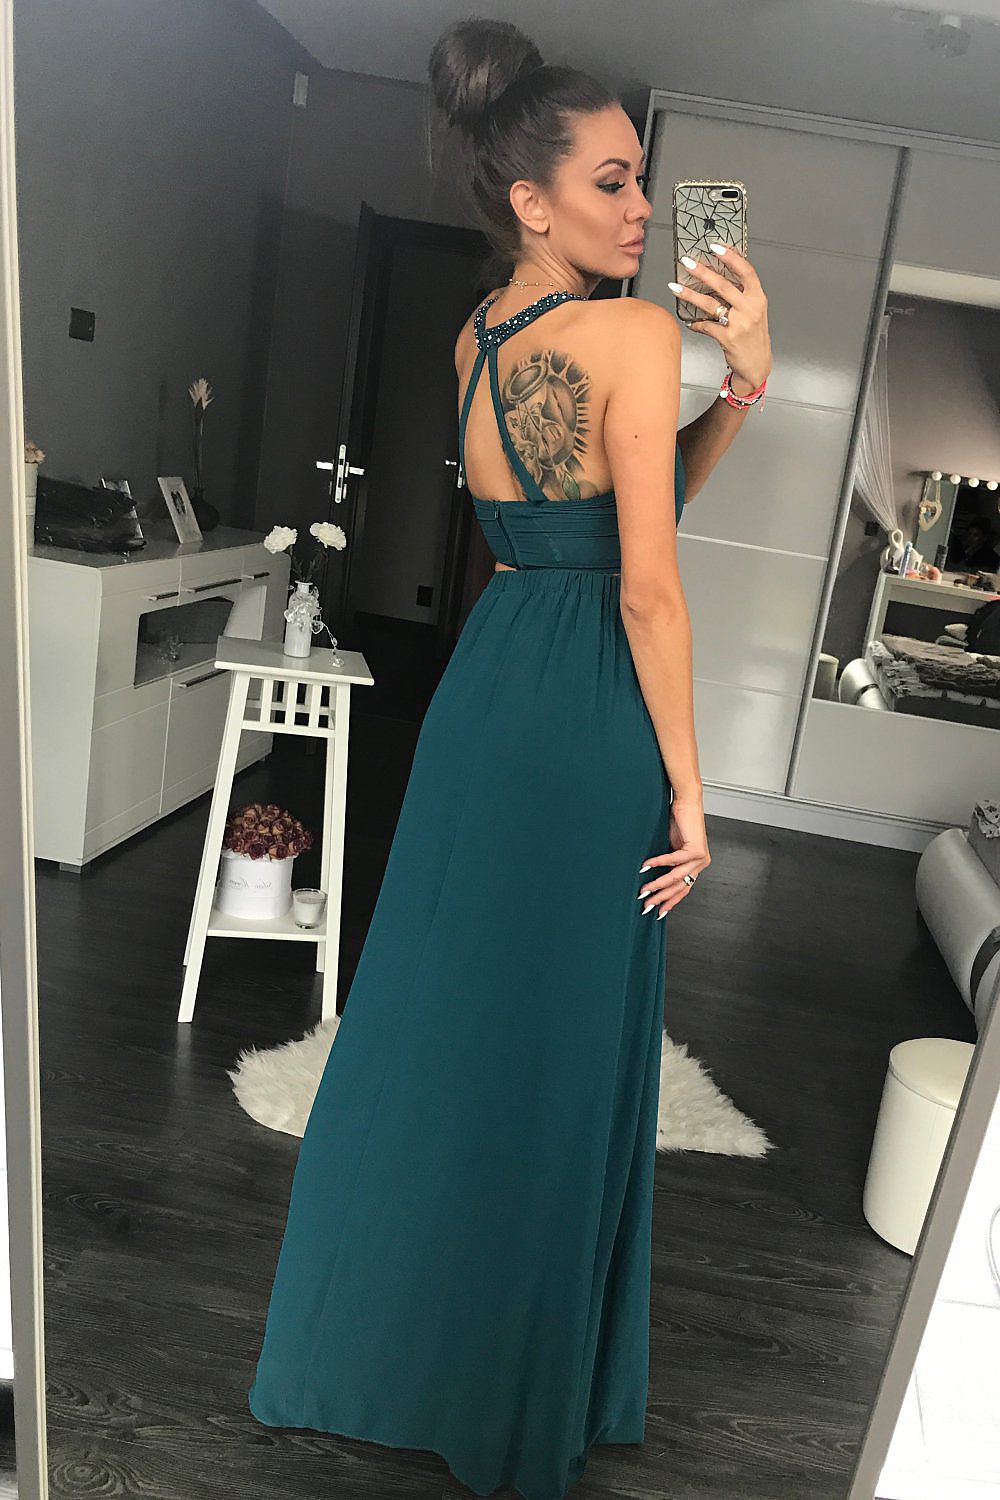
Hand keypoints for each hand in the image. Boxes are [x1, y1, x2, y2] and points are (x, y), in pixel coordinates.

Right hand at [637, 797, 710, 917]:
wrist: (687, 802)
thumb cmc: (678, 821)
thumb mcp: (672, 846)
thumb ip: (668, 863)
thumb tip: (651, 876)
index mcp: (696, 865)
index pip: (684, 889)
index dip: (670, 901)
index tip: (659, 911)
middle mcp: (701, 863)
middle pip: (679, 887)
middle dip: (661, 898)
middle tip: (646, 905)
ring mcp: (701, 858)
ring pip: (676, 877)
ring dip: (658, 884)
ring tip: (644, 890)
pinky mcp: (696, 849)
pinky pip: (673, 860)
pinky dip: (658, 863)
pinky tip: (645, 867)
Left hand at [670, 243, 771, 391]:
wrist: (757, 364)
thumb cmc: (754, 337)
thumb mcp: (755, 312)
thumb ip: (742, 295)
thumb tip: (718, 277)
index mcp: (759, 298)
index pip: (747, 271)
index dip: (731, 257)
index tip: (715, 247)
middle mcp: (751, 309)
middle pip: (724, 285)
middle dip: (703, 271)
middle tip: (687, 262)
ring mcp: (740, 324)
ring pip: (710, 304)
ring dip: (690, 294)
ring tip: (676, 287)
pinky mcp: (728, 338)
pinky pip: (706, 326)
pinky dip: (696, 323)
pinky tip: (691, 322)